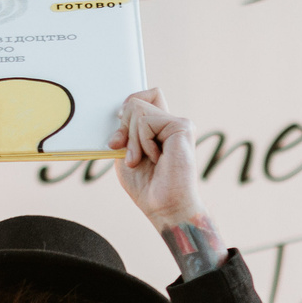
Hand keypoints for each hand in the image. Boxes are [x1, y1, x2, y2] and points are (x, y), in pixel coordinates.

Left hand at [111, 88, 205, 229]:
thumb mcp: (126, 152)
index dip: (126, 108)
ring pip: (138, 108)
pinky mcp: (183, 126)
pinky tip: (156, 158)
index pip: (143, 96)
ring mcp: (178, 123)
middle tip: (130, 155)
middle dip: (124, 127)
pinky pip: (147, 120)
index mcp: (158, 128)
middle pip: (136, 101)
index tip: (118, 138)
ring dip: (132, 139)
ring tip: (142, 160)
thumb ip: (125, 130)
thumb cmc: (146, 186)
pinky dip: (142, 142)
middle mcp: (170, 123)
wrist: (164, 206)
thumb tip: (123, 107)